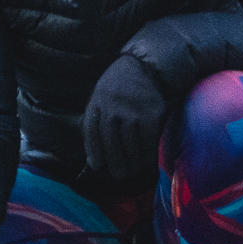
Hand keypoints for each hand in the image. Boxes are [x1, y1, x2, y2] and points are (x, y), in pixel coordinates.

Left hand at [83, 55, 168, 182]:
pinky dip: (148, 155)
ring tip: (134, 172)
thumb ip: (93, 124)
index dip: (94, 151)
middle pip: (111, 142)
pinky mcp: (151, 113)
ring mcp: (132, 111)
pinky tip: (148, 163)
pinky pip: (148, 140)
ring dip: (132, 163)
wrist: (139, 68)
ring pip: (130, 144)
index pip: (91, 132)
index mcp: (96, 104)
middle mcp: (112, 108)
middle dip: (115, 163)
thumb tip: (92, 158)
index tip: (98, 166)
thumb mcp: (98, 100)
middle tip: (120, 175)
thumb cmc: (115, 90)